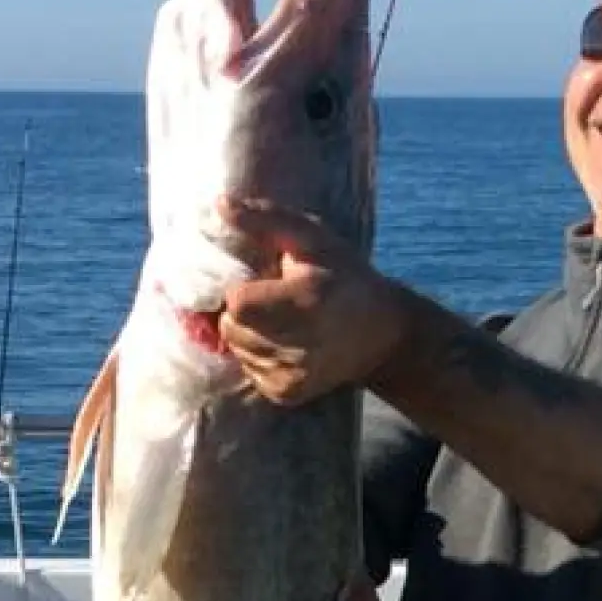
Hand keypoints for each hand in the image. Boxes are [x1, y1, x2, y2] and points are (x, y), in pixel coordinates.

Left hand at [215, 200, 411, 405]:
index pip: (237, 301)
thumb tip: (218, 206)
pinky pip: (249, 370)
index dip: (240, 289)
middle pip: (231, 328)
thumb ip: (264, 220)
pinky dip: (259, 355)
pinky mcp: (288, 394)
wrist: (383, 335)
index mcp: (306, 300)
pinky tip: (286, 343)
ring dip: (248, 333)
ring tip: (280, 321)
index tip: (259, 281)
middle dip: (241, 312)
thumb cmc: (344, 276)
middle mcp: (300, 344)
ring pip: (237, 350)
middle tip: (270, 300)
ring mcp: (294, 375)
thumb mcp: (312, 238)